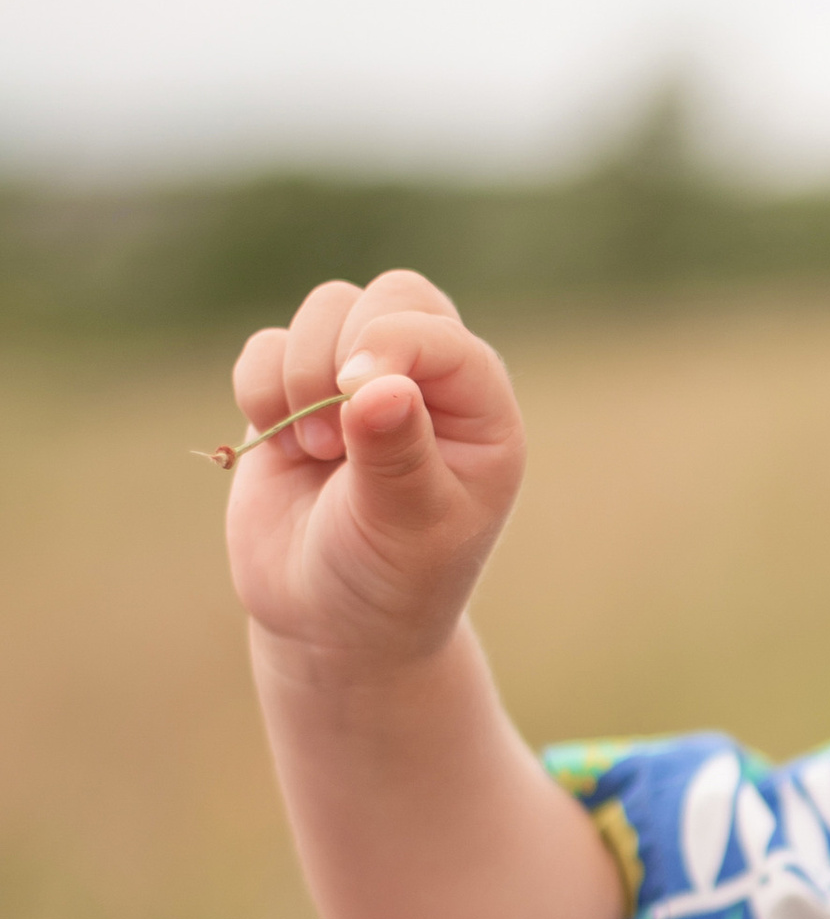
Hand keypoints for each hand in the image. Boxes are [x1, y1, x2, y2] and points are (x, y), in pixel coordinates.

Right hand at [227, 270, 525, 668]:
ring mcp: (362, 381)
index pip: (439, 331)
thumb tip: (381, 386)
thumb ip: (398, 455)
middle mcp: (430, 383)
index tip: (354, 400)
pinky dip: (258, 387)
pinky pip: (267, 345)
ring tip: (315, 452)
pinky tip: (280, 447)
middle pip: (393, 294)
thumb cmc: (392, 581)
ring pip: (328, 308)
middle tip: (334, 432)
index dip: (389, 344)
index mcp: (481, 411)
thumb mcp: (407, 528)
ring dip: (300, 372)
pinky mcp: (297, 394)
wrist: (332, 624)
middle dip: (343, 349)